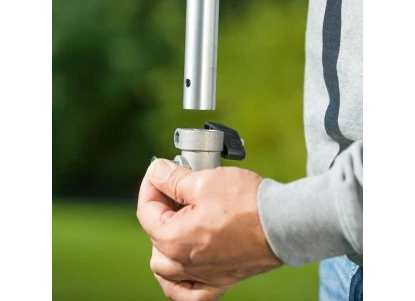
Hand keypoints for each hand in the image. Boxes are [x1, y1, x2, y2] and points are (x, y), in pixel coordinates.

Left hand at [137, 159, 280, 300]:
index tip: (159, 169)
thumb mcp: (204, 181)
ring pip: (165, 265)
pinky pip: (188, 290)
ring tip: (177, 217)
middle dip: (160, 206)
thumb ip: (173, 179)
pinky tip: (181, 266)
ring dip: (163, 240)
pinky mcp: (221, 280)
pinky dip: (179, 280)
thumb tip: (155, 171)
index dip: (150, 183)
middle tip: (174, 186)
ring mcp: (202, 276)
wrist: (284, 224)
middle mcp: (183, 264)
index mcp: (173, 240)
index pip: (146, 210)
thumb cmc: (246, 203)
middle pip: (154, 234)